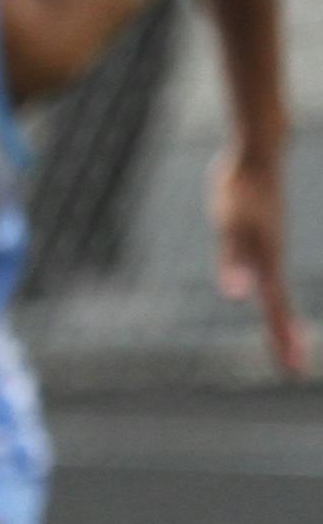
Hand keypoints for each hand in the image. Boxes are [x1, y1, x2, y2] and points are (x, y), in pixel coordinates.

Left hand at [209, 149, 306, 376]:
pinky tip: (268, 298)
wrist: (257, 153)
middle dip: (285, 339)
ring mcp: (269, 249)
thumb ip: (233, 261)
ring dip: (281, 321)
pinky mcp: (262, 240)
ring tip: (288, 343)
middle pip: (279, 307)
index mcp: (267, 262)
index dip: (282, 339)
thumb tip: (237, 294)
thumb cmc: (239, 188)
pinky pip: (269, 276)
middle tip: (294, 370)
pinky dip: (272, 296)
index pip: (275, 310)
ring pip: (276, 293)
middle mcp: (271, 259)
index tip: (293, 368)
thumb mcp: (230, 226)